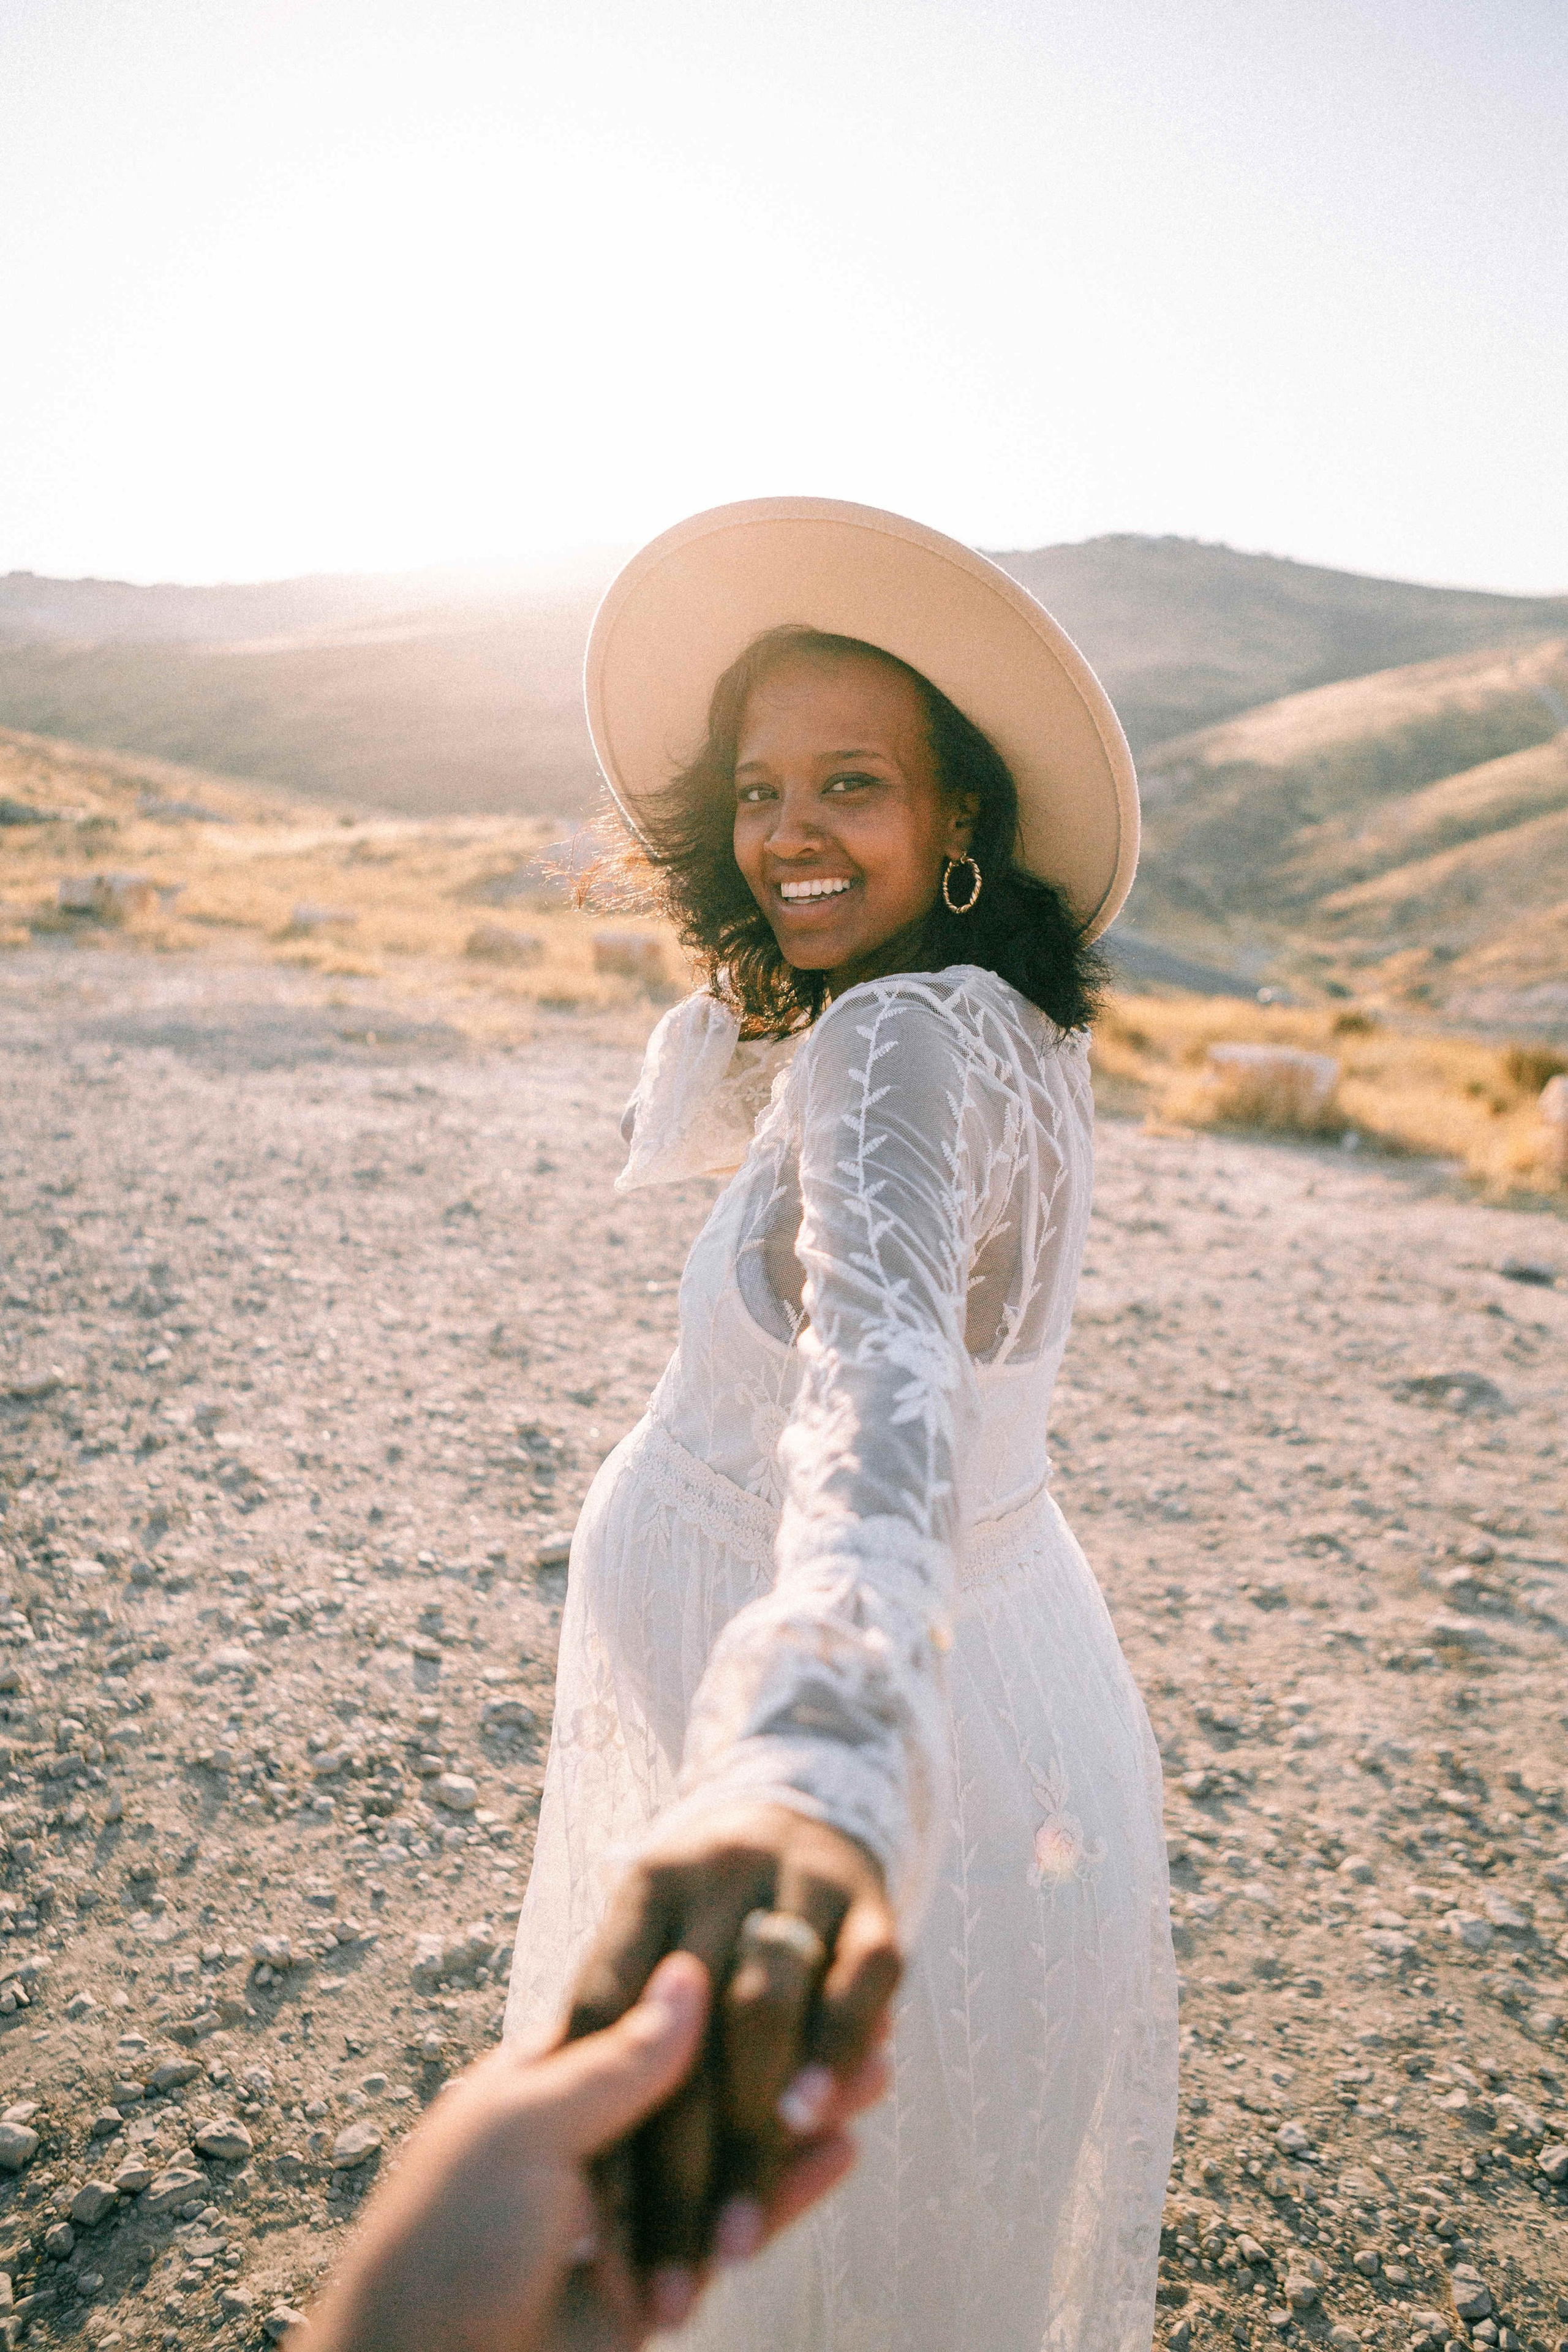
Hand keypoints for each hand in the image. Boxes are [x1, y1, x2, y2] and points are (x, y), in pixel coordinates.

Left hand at [303, 1951, 887, 2351]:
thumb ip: (611, 2060)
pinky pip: (736, 2224)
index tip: (795, 1959)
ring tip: (877, 2076)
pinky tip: (842, 2149)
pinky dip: (791, 2189)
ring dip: (803, 2114)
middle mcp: (599, 2138)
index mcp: (553, 2081)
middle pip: (710, 2081)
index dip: (726, 1993)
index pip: (654, 2021)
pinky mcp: (660, 2280)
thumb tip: (687, 1971)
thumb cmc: (444, 2235)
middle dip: (783, 2052)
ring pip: (735, 2149)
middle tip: (860, 2021)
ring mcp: (633, 2210)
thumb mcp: (521, 2129)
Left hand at [562, 1802, 901, 2303]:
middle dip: (673, 2175)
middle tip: (661, 2287)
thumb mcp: (642, 1932)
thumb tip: (610, 2037)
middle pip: (686, 2038)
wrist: (820, 1773)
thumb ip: (611, 2018)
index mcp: (643, 1891)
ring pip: (768, 2017)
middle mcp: (716, 1879)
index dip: (590, 2112)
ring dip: (753, 2139)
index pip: (605, 2010)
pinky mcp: (870, 1905)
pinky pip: (863, 1983)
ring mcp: (797, 1885)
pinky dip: (842, 2057)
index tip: (584, 2232)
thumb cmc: (706, 1910)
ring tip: (735, 2239)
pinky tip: (825, 2126)